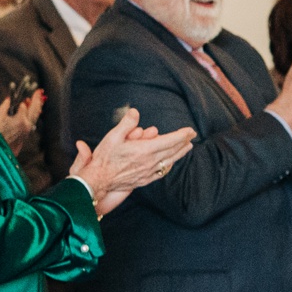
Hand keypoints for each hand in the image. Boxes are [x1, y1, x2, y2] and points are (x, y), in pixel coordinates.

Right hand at [0, 87, 43, 153]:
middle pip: (34, 110)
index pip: (27, 104)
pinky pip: (31, 123)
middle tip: (39, 91)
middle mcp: (27, 125)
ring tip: (39, 99)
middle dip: (37, 100)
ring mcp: (27, 132)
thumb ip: (6, 106)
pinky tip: (34, 112)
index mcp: (21, 119)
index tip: (32, 88)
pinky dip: (33, 116)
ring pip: (34, 117)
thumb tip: (11, 98)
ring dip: (37, 107)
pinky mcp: (24, 137)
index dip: (29, 96)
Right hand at [69, 106, 197, 215]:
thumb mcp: (113, 136)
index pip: (169, 141)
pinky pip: (162, 172)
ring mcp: (148, 172)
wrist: (99, 180)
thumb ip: (126, 124)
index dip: (181, 135)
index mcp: (144, 150)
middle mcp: (150, 162)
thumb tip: (135, 112)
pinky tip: (172, 162)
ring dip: (180, 153)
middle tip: (192, 135)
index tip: (190, 130)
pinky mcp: (145, 180)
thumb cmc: (105, 158)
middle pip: (173, 151)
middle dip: (184, 142)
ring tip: (187, 147)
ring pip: (169, 161)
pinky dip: (170, 164)